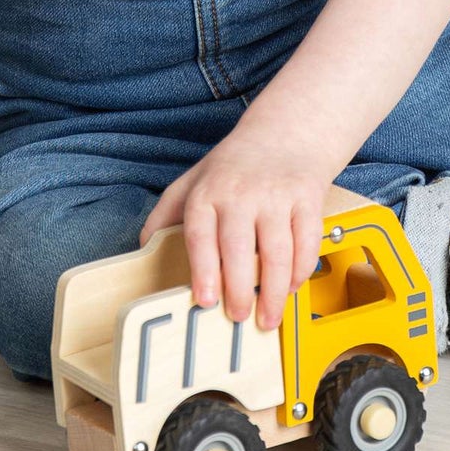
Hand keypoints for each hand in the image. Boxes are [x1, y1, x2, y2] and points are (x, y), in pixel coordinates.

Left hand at [138, 133, 328, 331]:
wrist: (283, 133)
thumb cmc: (233, 167)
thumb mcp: (191, 181)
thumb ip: (165, 215)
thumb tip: (142, 249)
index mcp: (207, 192)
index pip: (201, 236)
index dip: (203, 271)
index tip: (206, 300)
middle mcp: (241, 193)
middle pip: (239, 250)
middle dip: (239, 291)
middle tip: (239, 317)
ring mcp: (276, 195)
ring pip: (277, 252)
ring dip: (273, 292)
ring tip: (267, 317)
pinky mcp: (307, 198)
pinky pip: (306, 243)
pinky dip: (301, 271)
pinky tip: (291, 287)